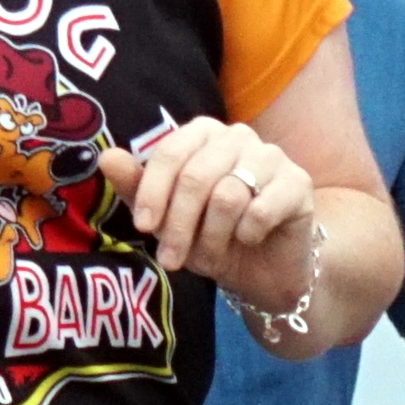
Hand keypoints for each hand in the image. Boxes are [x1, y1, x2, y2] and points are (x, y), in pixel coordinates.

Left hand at [122, 115, 322, 306]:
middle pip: (196, 177)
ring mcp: (271, 156)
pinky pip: (260, 210)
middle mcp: (238, 136)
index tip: (142, 227)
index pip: (171, 153)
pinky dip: (247, 235)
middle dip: (178, 225)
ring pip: (227, 196)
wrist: (262, 270)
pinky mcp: (298, 183)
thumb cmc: (210, 236)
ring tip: (211, 255)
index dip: (152, 192)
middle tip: (171, 260)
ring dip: (212, 237)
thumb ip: (137, 186)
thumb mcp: (165, 218)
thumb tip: (106, 157)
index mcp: (203, 134)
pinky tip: (248, 240)